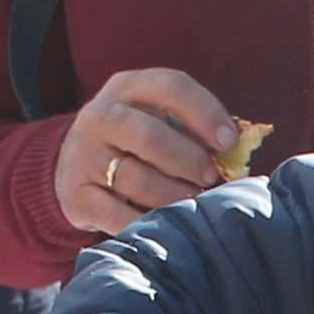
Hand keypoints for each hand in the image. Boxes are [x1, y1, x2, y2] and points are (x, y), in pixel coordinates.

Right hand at [56, 68, 242, 236]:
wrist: (74, 166)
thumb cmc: (137, 142)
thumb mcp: (159, 120)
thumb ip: (195, 127)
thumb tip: (240, 145)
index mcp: (127, 88)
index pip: (170, 87)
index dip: (204, 113)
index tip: (229, 141)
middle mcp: (99, 116)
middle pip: (149, 135)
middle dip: (189, 160)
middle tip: (210, 177)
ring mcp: (83, 156)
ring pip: (137, 179)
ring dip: (174, 196)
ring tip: (192, 203)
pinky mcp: (74, 194)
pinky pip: (117, 215)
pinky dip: (146, 222)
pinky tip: (166, 225)